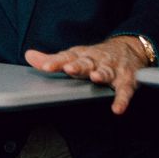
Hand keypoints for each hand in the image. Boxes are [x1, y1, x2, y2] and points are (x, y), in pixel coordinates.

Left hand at [24, 36, 147, 114]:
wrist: (129, 49)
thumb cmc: (95, 56)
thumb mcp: (74, 56)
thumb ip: (52, 59)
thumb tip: (29, 55)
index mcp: (81, 55)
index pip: (66, 57)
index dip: (56, 62)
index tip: (46, 67)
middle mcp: (96, 60)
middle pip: (86, 62)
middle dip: (78, 66)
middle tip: (69, 68)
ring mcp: (112, 69)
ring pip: (106, 71)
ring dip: (101, 74)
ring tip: (96, 77)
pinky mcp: (126, 80)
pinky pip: (124, 90)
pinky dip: (122, 99)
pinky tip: (117, 108)